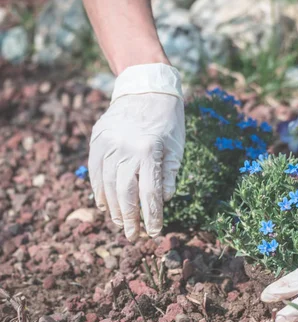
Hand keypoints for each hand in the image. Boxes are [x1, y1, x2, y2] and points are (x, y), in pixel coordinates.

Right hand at [89, 63, 184, 239]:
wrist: (146, 87)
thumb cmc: (168, 120)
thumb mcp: (177, 146)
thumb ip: (169, 174)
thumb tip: (163, 200)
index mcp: (150, 151)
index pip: (150, 193)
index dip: (151, 216)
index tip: (154, 232)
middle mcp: (126, 148)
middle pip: (125, 193)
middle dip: (129, 218)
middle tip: (133, 235)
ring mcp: (108, 143)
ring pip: (107, 184)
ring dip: (113, 208)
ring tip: (119, 222)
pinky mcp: (98, 139)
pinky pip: (95, 170)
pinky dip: (98, 190)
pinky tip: (104, 204)